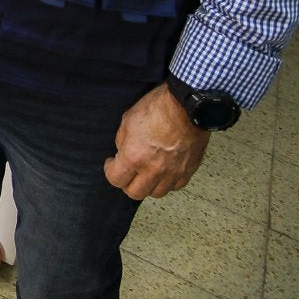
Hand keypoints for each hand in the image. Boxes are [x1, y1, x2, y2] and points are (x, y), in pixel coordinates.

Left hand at [104, 83, 210, 199]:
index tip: (112, 163)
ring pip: (156, 193)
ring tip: (146, 172)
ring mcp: (172, 173)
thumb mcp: (128, 119)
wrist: (188, 105)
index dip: (110, 171)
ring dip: (148, 185)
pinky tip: (164, 171)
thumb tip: (123, 152)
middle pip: (135, 193)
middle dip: (127, 183)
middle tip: (128, 171)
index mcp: (134, 157)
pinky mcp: (188, 171)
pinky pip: (175, 186)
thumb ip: (123, 141)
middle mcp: (153, 170)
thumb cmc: (158, 108)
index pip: (115, 180)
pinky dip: (167, 182)